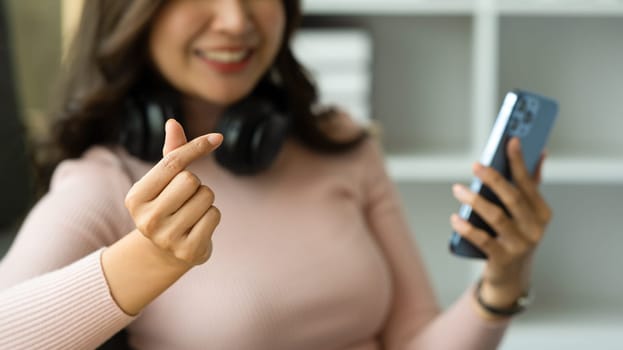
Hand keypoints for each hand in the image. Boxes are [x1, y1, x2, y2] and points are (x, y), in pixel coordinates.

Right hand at [124, 119, 222, 267]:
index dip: (196, 147)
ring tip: (191, 213)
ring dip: (205, 200)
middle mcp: (148, 219)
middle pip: (190, 179)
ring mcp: (167, 237)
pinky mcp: (188, 251)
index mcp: (136, 197)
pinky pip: (214, 215)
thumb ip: (171, 153)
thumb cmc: (167, 206)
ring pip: (206, 197)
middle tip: (185, 198)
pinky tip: (198, 226)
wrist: (165, 252)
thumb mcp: (163, 181)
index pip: (171, 163)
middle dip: (196, 184)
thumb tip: (173, 122)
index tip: (217, 138)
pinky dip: (212, 217)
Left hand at [450, 137, 551, 307]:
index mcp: (542, 213)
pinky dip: (467, 228)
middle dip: (494, 179)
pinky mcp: (502, 259)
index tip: (510, 140)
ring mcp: (520, 245)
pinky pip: (482, 240)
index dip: (519, 162)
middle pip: (512, 198)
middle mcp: (534, 229)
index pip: (529, 183)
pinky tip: (455, 218)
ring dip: (475, 201)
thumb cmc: (515, 235)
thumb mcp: (525, 212)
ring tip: (457, 189)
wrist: (511, 276)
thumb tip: (539, 150)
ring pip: (496, 217)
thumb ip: (530, 184)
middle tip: (476, 165)